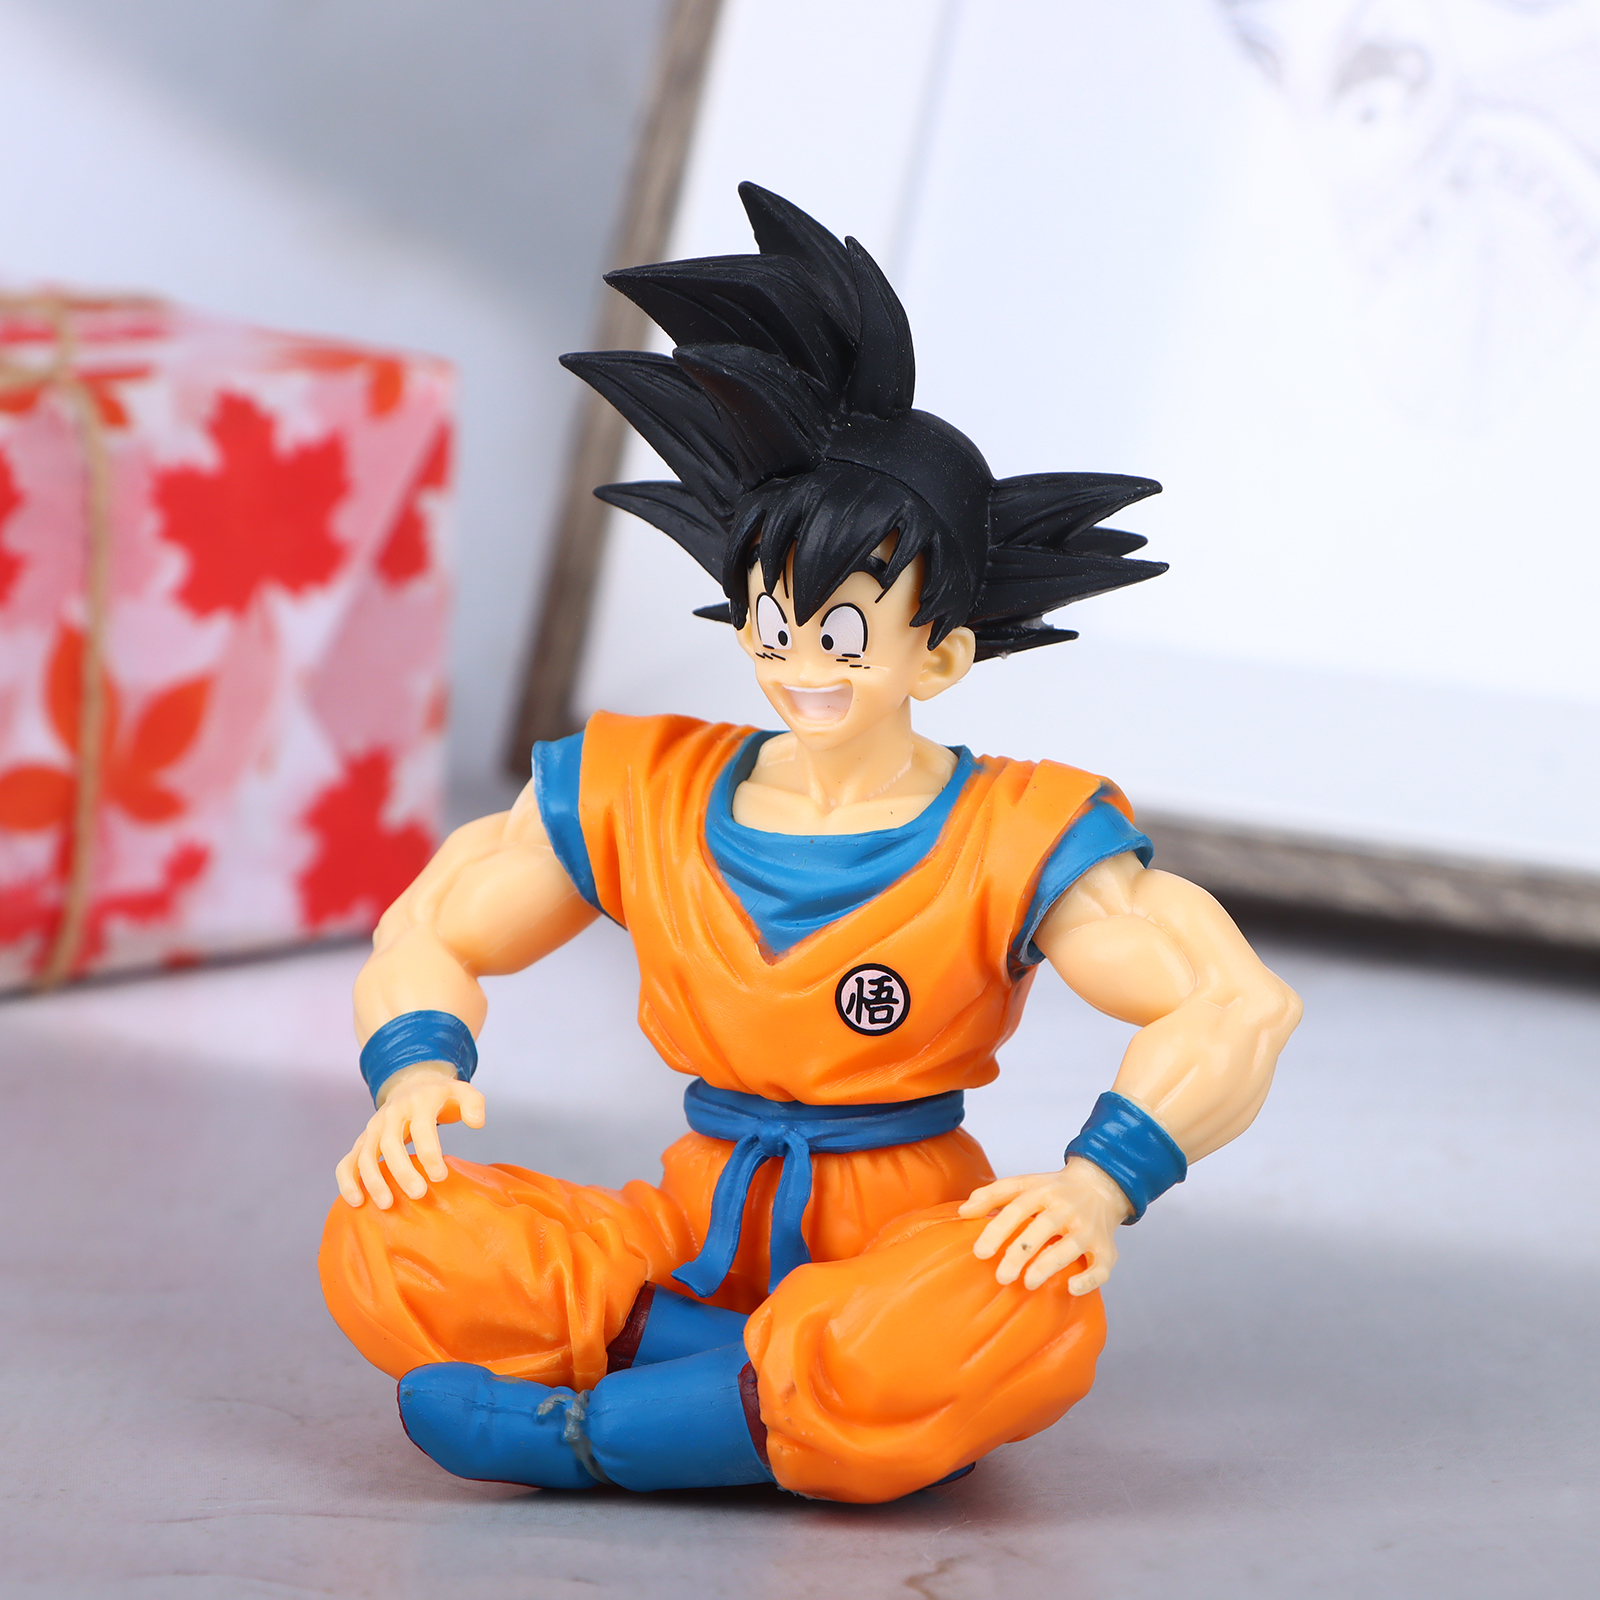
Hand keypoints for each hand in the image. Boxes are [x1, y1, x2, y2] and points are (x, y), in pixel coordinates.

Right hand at [335, 1063, 485, 1209]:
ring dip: (373, 1180)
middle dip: (402, 1171)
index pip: (421, 1128)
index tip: (441, 1176)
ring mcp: (373, 1128)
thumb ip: (474, 1103)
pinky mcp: (362, 1141)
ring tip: (387, 1205)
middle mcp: (391, 1114)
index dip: (429, 1153)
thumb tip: (477, 1123)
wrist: (412, 1085)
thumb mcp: (462, 1091)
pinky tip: (357, 1201)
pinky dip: (348, 1181)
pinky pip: (348, 1161)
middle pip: (390, 1143)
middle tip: (418, 1194)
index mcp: (417, 1102)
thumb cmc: (440, 1096)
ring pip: (366, 1155)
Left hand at [958, 1156, 1133, 1293]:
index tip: (980, 1253)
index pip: (1018, 1208)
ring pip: (1069, 1247)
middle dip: (1020, 1254)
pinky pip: (1101, 1267)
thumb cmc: (1055, 1190)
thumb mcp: (1025, 1183)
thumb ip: (993, 1194)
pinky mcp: (1106, 1249)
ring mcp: (1088, 1229)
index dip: (998, 1230)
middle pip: (1042, 1228)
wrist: (1101, 1186)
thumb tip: (963, 1212)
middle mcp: (1067, 1208)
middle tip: (1001, 1277)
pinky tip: (1070, 1288)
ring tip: (1028, 1283)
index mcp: (1044, 1191)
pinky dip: (1088, 1279)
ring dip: (1048, 1266)